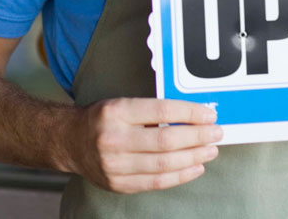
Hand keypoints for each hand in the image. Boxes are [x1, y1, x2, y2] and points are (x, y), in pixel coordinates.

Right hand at [68, 97, 221, 193]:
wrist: (70, 141)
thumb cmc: (104, 118)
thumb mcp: (123, 104)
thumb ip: (153, 110)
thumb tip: (194, 115)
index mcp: (116, 111)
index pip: (161, 110)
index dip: (189, 113)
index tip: (209, 114)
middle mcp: (113, 138)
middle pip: (166, 140)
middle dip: (197, 137)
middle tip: (217, 133)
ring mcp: (114, 165)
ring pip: (164, 164)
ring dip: (193, 157)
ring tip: (210, 150)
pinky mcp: (118, 184)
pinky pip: (155, 183)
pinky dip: (180, 176)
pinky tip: (195, 167)